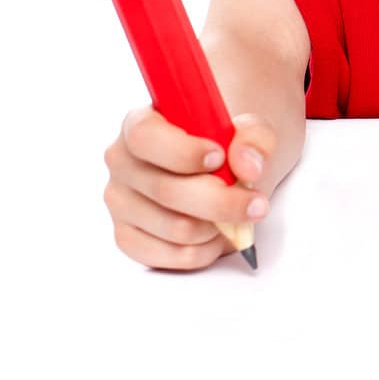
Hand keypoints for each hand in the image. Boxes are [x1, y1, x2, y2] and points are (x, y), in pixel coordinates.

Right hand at [103, 106, 274, 269]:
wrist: (223, 173)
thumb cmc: (228, 146)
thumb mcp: (251, 130)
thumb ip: (255, 139)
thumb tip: (248, 165)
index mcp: (141, 123)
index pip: (145, 137)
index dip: (182, 151)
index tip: (219, 158)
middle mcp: (122, 163)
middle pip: (165, 190)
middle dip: (221, 202)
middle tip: (257, 204)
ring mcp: (121, 203)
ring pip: (174, 227)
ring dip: (217, 227)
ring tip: (236, 215)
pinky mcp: (128, 237)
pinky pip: (167, 256)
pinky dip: (203, 250)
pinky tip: (216, 234)